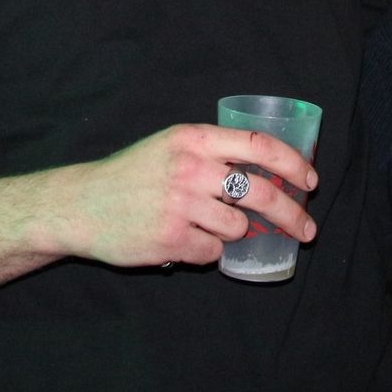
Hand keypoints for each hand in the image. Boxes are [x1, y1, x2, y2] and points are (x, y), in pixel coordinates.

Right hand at [66, 123, 318, 268]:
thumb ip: (213, 151)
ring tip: (204, 225)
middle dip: (292, 214)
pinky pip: (212, 253)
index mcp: (193, 139)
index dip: (292, 164)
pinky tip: (183, 239)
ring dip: (232, 233)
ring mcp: (180, 206)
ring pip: (237, 228)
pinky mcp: (170, 240)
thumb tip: (270, 170)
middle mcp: (190, 169)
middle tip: (307, 229)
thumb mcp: (171, 145)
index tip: (310, 179)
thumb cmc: (132, 174)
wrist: (81, 204)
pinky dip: (205, 250)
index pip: (258, 146)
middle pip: (262, 193)